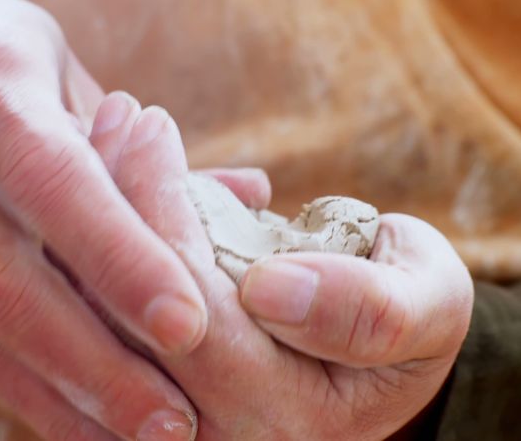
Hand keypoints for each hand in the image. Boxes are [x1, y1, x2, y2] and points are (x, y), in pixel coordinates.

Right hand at [0, 0, 267, 439]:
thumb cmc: (1, 58)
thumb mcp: (70, 73)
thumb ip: (148, 151)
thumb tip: (250, 201)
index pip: (54, 177)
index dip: (118, 258)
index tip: (189, 326)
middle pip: (2, 273)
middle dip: (93, 362)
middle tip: (172, 422)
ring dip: (56, 393)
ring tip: (134, 436)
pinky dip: (16, 384)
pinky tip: (73, 419)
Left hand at [88, 94, 473, 438]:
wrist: (375, 353)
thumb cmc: (407, 312)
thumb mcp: (429, 306)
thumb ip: (374, 311)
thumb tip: (270, 289)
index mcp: (287, 421)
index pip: (197, 313)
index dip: (165, 214)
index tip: (155, 126)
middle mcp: (213, 439)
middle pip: (129, 320)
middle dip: (115, 201)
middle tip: (119, 113)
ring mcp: (168, 425)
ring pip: (98, 320)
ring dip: (91, 216)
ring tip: (106, 129)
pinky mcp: (142, 396)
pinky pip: (98, 319)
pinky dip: (94, 243)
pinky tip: (105, 172)